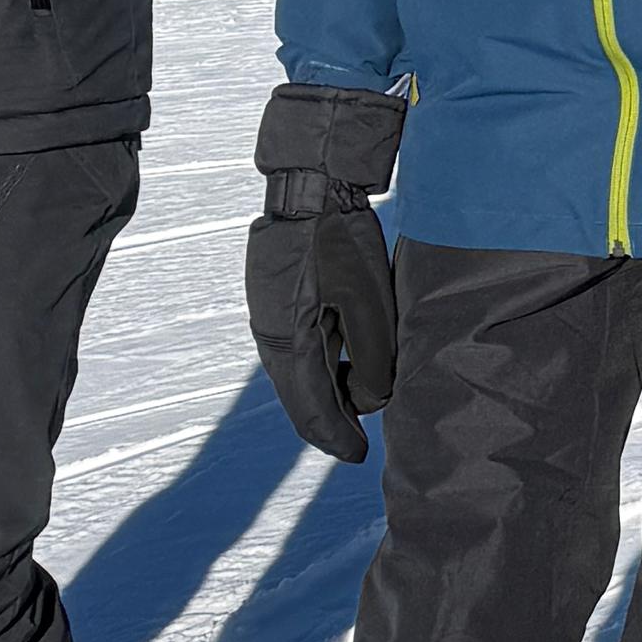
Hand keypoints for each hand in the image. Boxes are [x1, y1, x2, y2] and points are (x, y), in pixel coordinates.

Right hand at [247, 84, 405, 458]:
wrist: (310, 185)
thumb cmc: (343, 241)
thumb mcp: (369, 303)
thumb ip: (371, 359)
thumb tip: (369, 401)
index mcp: (289, 341)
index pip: (312, 407)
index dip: (337, 436)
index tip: (360, 457)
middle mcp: (272, 335)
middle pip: (301, 396)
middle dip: (330, 422)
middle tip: (356, 445)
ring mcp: (270, 316)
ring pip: (299, 373)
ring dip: (327, 393)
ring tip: (358, 407)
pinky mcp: (278, 300)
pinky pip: (298, 348)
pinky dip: (320, 366)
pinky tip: (342, 368)